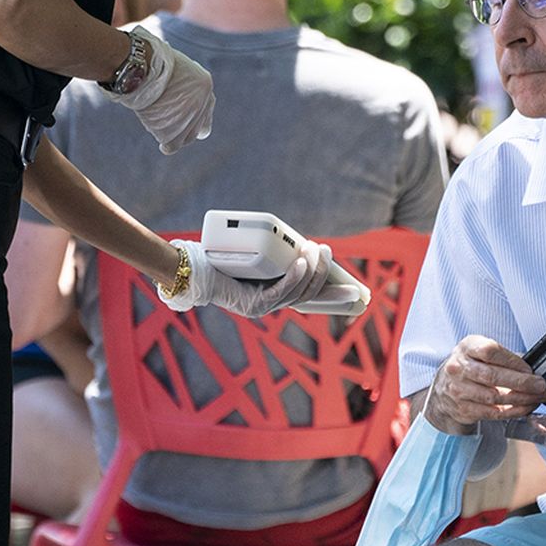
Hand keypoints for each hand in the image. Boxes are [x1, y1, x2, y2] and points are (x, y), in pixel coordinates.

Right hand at [105, 27, 215, 152]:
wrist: (142, 68)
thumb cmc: (153, 60)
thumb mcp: (176, 66)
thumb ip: (183, 80)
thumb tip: (176, 85)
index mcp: (205, 84)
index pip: (207, 106)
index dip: (198, 113)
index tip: (190, 116)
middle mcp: (202, 103)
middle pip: (199, 126)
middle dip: (188, 127)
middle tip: (177, 127)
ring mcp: (189, 119)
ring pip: (186, 136)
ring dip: (175, 133)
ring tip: (160, 125)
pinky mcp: (174, 132)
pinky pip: (173, 145)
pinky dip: (168, 146)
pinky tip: (164, 146)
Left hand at [164, 238, 331, 318]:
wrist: (191, 269)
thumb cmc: (221, 258)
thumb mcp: (254, 251)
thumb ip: (272, 250)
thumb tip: (295, 237)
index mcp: (274, 296)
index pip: (309, 296)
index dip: (332, 293)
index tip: (353, 288)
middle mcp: (270, 305)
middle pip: (307, 294)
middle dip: (323, 273)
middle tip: (327, 250)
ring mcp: (262, 308)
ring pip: (296, 293)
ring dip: (310, 271)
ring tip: (315, 250)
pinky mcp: (251, 306)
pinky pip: (279, 292)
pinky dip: (292, 277)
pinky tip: (299, 264)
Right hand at [422, 336, 545, 435]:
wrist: (443, 388)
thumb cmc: (470, 366)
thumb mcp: (480, 352)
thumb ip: (504, 357)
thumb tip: (533, 368)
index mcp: (467, 347)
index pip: (491, 352)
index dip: (513, 361)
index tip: (531, 369)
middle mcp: (459, 368)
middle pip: (493, 376)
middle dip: (522, 383)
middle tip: (541, 386)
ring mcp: (458, 390)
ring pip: (494, 397)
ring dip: (521, 399)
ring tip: (537, 398)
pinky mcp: (463, 409)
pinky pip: (492, 413)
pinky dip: (513, 411)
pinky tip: (525, 408)